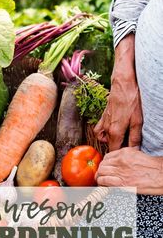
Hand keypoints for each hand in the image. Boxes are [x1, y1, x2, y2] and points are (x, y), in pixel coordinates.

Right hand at [94, 35, 142, 151]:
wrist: (122, 82)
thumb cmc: (131, 99)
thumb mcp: (138, 121)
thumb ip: (135, 138)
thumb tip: (134, 151)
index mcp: (115, 133)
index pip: (114, 152)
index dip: (121, 155)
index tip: (128, 154)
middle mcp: (106, 130)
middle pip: (111, 146)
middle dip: (119, 148)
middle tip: (129, 143)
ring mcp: (103, 123)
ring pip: (105, 139)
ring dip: (112, 141)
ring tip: (122, 138)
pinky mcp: (103, 117)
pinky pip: (99, 131)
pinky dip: (103, 134)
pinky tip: (112, 131)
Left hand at [96, 148, 162, 194]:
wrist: (161, 175)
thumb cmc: (153, 167)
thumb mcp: (138, 155)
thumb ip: (126, 157)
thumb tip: (117, 163)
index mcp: (125, 152)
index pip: (107, 157)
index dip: (104, 164)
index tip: (105, 168)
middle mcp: (121, 160)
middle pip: (102, 164)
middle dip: (100, 171)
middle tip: (101, 176)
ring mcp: (120, 171)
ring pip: (101, 172)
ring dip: (100, 177)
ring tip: (101, 181)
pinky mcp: (122, 182)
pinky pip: (105, 181)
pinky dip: (102, 184)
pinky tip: (104, 186)